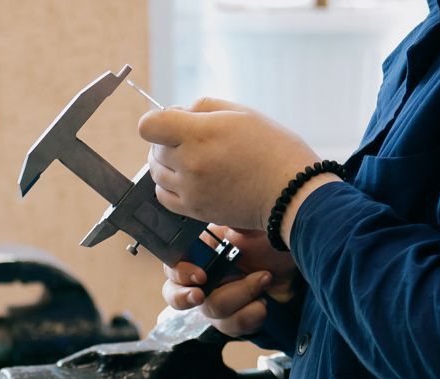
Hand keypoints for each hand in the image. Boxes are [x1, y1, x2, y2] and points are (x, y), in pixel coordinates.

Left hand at [139, 98, 319, 231]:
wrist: (290, 192)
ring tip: (192, 159)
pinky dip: (168, 186)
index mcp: (199, 134)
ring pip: (156, 172)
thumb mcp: (241, 112)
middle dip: (168, 140)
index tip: (174, 122)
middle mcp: (190, 163)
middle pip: (154, 148)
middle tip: (194, 140)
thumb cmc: (272, 148)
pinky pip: (163, 196)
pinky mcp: (195, 210)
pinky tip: (187, 179)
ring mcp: (191, 190)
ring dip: (167, 163)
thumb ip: (202, 107)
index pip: (148, 126)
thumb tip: (177, 112)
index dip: (157, 120)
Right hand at [161, 225, 297, 337]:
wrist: (301, 265)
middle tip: (201, 295)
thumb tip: (208, 212)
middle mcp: (204, 279)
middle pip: (178, 297)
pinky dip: (251, 314)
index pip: (172, 266)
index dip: (179, 274)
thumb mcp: (250, 225)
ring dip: (242, 295)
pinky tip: (264, 301)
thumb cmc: (273, 240)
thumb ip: (226, 222)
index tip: (200, 275)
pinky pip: (231, 326)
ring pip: (213, 312)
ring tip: (265, 278)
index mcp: (201, 253)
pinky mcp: (235, 319)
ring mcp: (218, 300)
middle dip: (186, 297)